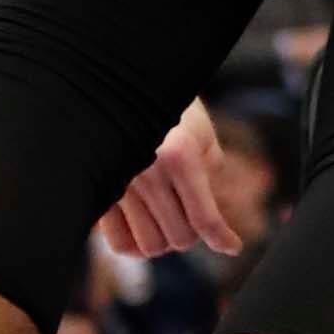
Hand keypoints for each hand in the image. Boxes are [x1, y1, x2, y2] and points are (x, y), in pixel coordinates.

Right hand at [100, 96, 245, 262]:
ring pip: (151, 246)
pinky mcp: (100, 194)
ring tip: (171, 222)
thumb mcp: (201, 130)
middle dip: (193, 235)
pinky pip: (119, 243)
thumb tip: (211, 211)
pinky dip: (136, 247)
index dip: (222, 238)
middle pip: (179, 237)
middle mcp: (148, 173)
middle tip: (195, 220)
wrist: (119, 87)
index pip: (204, 217)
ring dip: (166, 241)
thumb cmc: (169, 106)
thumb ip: (211, 168)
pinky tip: (146, 232)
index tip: (234, 247)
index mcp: (179, 155)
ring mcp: (121, 186)